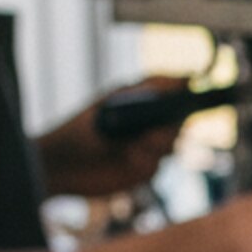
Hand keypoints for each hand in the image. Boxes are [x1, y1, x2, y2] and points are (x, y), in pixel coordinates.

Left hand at [36, 76, 184, 199]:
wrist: (63, 165)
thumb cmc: (80, 129)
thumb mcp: (110, 105)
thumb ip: (142, 94)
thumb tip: (174, 82)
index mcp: (138, 100)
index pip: (169, 89)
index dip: (181, 86)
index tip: (188, 85)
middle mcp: (146, 122)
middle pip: (177, 118)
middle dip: (173, 121)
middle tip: (161, 124)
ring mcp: (147, 147)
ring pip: (171, 143)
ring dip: (158, 143)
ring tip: (137, 146)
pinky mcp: (144, 169)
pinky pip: (157, 164)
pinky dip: (145, 161)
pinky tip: (128, 159)